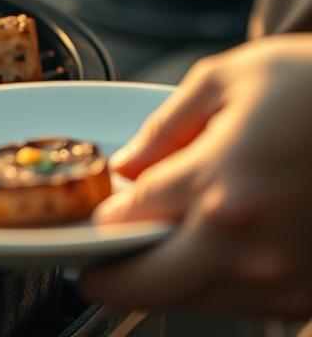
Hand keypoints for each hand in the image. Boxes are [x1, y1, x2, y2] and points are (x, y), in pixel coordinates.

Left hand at [78, 35, 311, 318]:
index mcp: (221, 184)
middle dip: (115, 277)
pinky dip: (223, 283)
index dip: (100, 219)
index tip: (93, 217)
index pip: (124, 221)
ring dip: (172, 280)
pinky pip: (247, 303)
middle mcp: (251, 245)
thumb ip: (164, 127)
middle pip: (150, 286)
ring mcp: (286, 278)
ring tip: (164, 247)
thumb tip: (127, 166)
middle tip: (96, 270)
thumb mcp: (227, 78)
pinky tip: (221, 251)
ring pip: (198, 300)